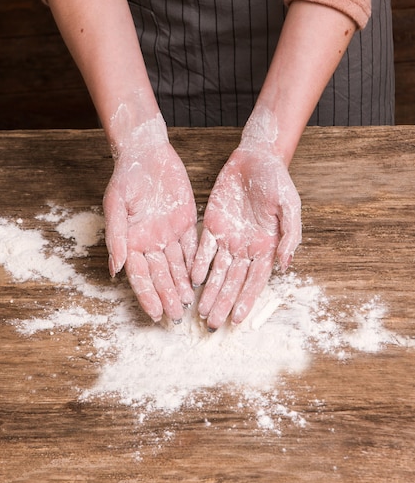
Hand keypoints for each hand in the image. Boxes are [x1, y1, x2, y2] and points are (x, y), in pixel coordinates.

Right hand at [103, 122, 197, 322]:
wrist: (147, 153)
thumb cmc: (126, 177)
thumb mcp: (116, 204)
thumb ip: (117, 237)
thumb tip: (115, 269)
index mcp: (131, 242)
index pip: (140, 276)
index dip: (147, 295)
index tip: (154, 314)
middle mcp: (151, 242)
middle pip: (160, 275)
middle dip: (168, 296)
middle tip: (177, 317)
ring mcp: (170, 234)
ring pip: (177, 266)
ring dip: (183, 285)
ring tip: (190, 304)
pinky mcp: (186, 223)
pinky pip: (193, 247)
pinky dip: (197, 264)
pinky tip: (202, 280)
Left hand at [191, 143, 300, 330]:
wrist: (256, 157)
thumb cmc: (278, 181)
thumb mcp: (290, 205)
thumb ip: (290, 235)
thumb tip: (285, 265)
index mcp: (267, 246)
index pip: (255, 280)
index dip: (247, 299)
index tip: (238, 319)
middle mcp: (246, 247)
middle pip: (233, 281)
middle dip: (223, 303)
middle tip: (212, 324)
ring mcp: (228, 237)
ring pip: (217, 270)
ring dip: (210, 291)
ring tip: (200, 312)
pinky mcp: (212, 223)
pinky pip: (203, 248)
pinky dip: (198, 264)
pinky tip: (193, 280)